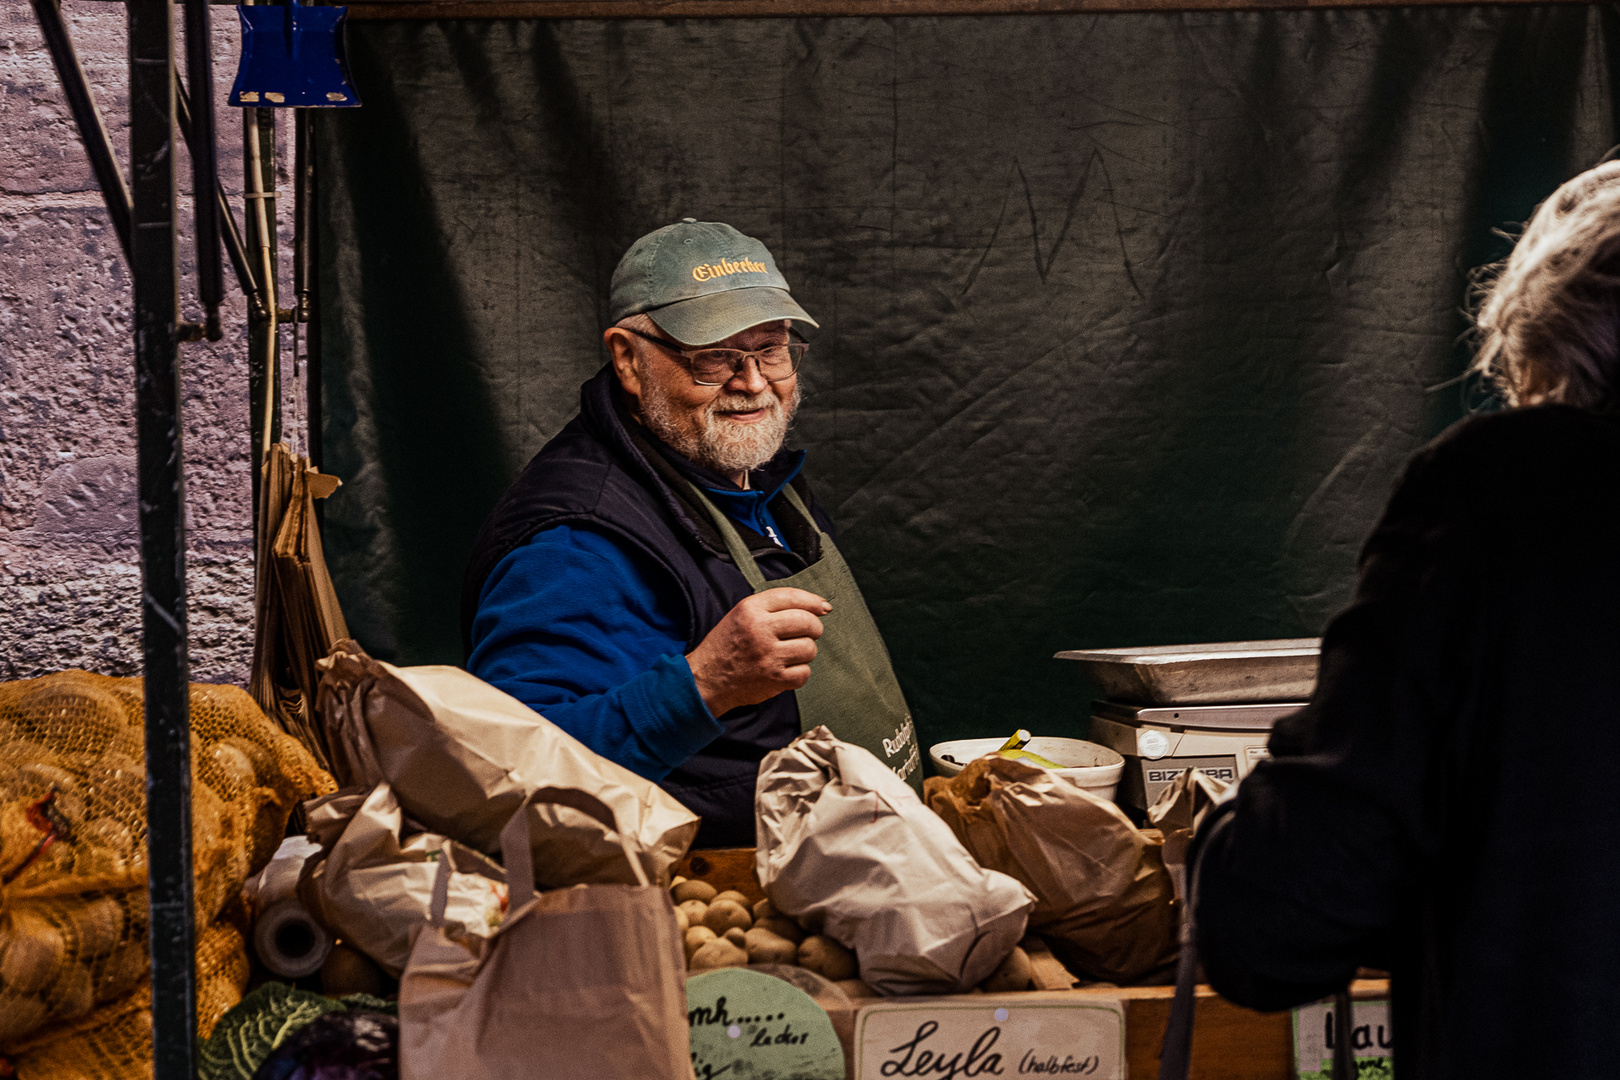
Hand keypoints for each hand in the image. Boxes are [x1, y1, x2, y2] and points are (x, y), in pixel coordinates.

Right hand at [685, 588, 830, 716]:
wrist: (706, 679)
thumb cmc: (726, 646)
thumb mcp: (740, 615)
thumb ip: (772, 607)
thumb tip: (819, 607)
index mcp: (750, 610)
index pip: (792, 597)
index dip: (813, 601)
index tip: (823, 607)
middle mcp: (760, 630)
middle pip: (807, 622)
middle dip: (814, 627)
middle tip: (808, 633)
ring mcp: (768, 656)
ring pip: (809, 648)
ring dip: (806, 651)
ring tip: (791, 653)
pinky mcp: (774, 679)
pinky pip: (805, 673)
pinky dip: (800, 672)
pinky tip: (787, 669)